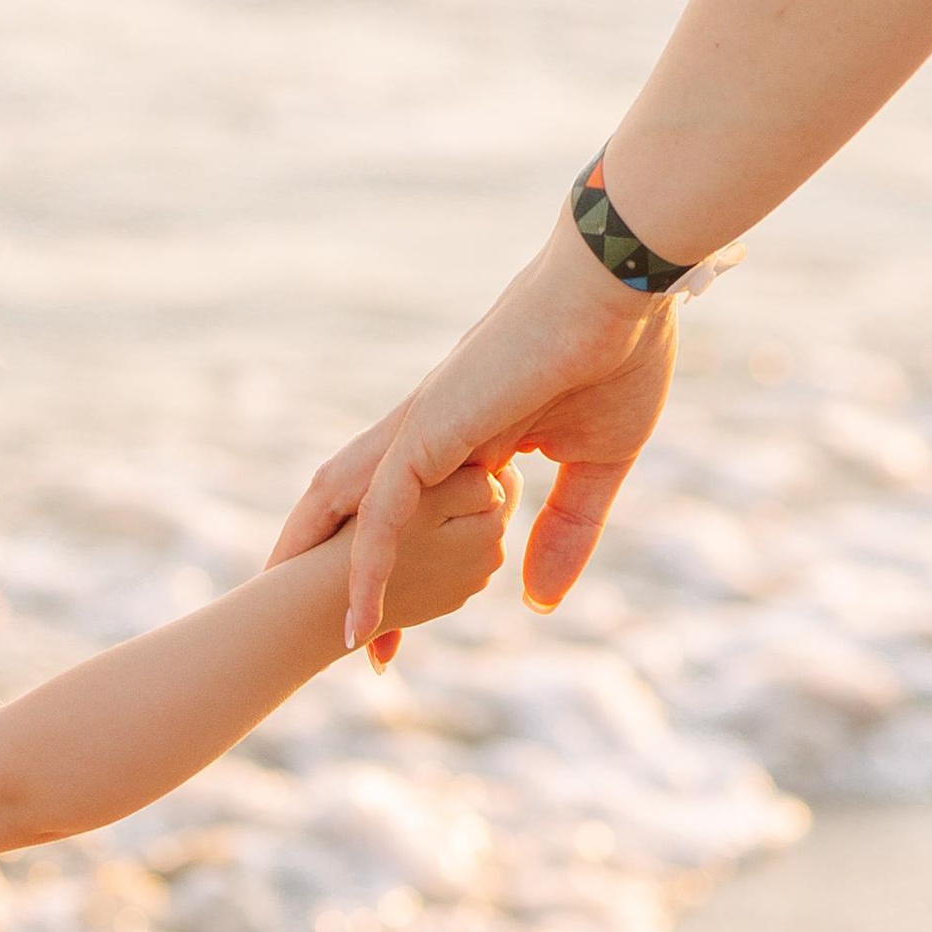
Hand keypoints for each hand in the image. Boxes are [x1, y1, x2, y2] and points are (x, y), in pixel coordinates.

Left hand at [269, 211, 677, 661]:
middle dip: (340, 580)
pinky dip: (365, 568)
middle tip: (344, 645)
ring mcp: (419, 434)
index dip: (398, 579)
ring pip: (348, 514)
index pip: (412, 521)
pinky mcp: (426, 432)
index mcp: (463, 441)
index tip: (392, 639)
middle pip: (361, 519)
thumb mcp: (595, 465)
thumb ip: (564, 532)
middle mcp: (426, 438)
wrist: (621, 287)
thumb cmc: (620, 356)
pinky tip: (357, 619)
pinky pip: (380, 514)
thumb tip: (539, 604)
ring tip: (310, 637)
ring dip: (326, 575)